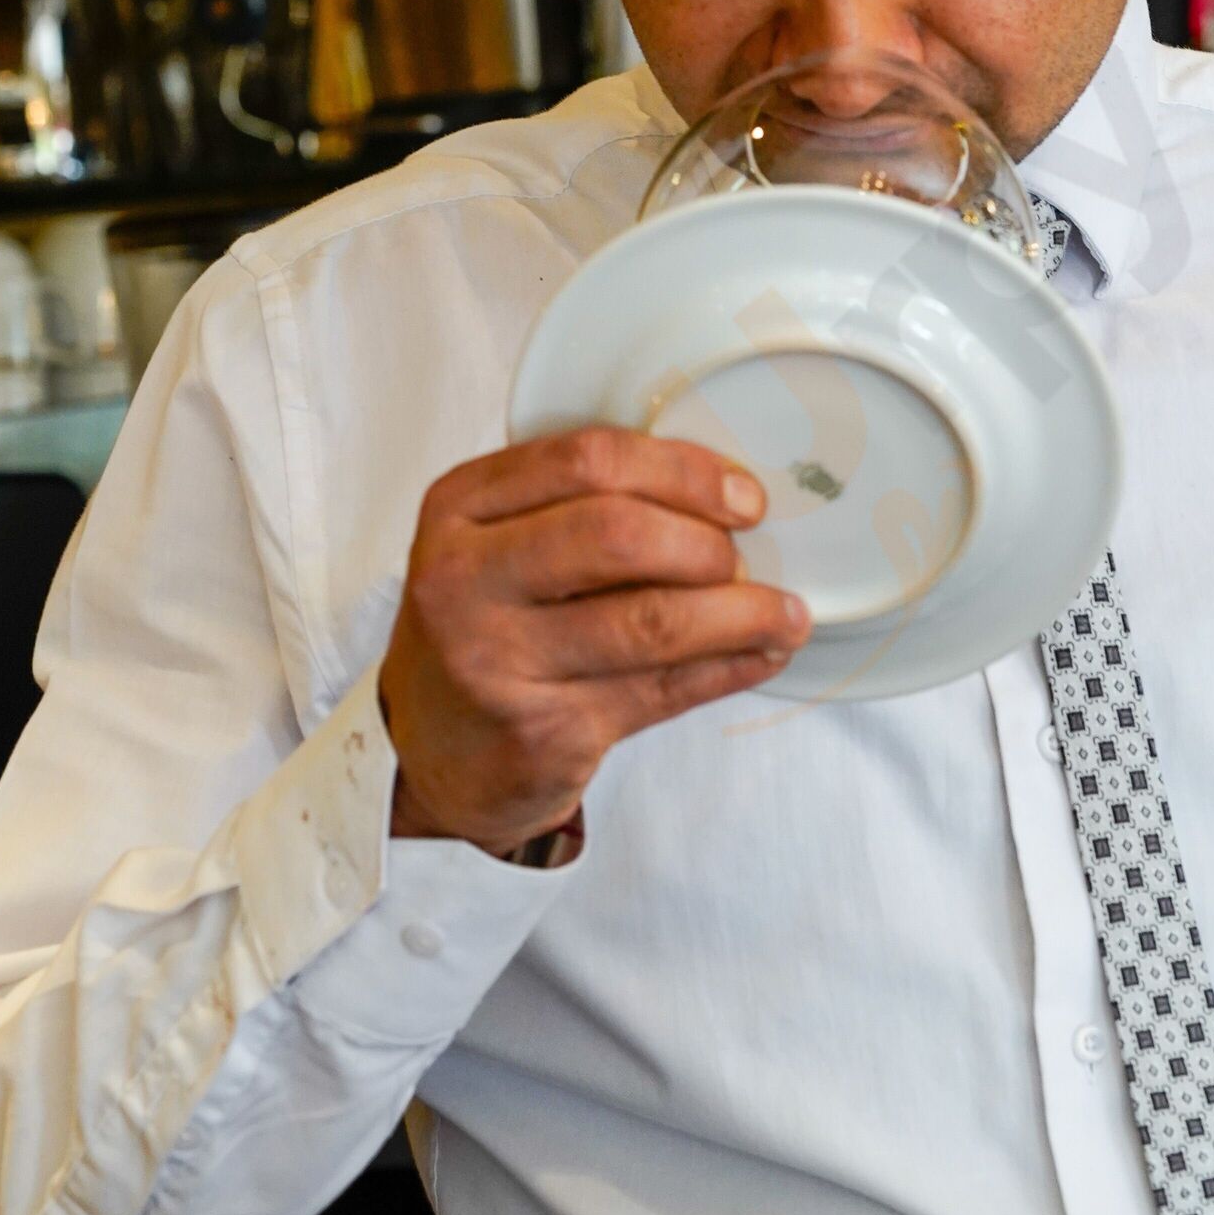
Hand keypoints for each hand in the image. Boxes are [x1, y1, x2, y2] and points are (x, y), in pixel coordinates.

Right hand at [378, 426, 809, 856]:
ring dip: (739, 614)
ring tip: (783, 614)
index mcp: (459, 509)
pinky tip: (760, 656)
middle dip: (705, 543)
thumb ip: (577, 509)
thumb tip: (724, 497)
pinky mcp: (542, 732)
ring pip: (650, 622)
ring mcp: (497, 661)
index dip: (681, 471)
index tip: (741, 494)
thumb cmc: (482, 630)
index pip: (585, 460)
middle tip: (744, 557)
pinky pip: (662, 690)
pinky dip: (728, 669)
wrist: (430, 753)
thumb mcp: (496, 547)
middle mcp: (465, 580)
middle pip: (617, 534)